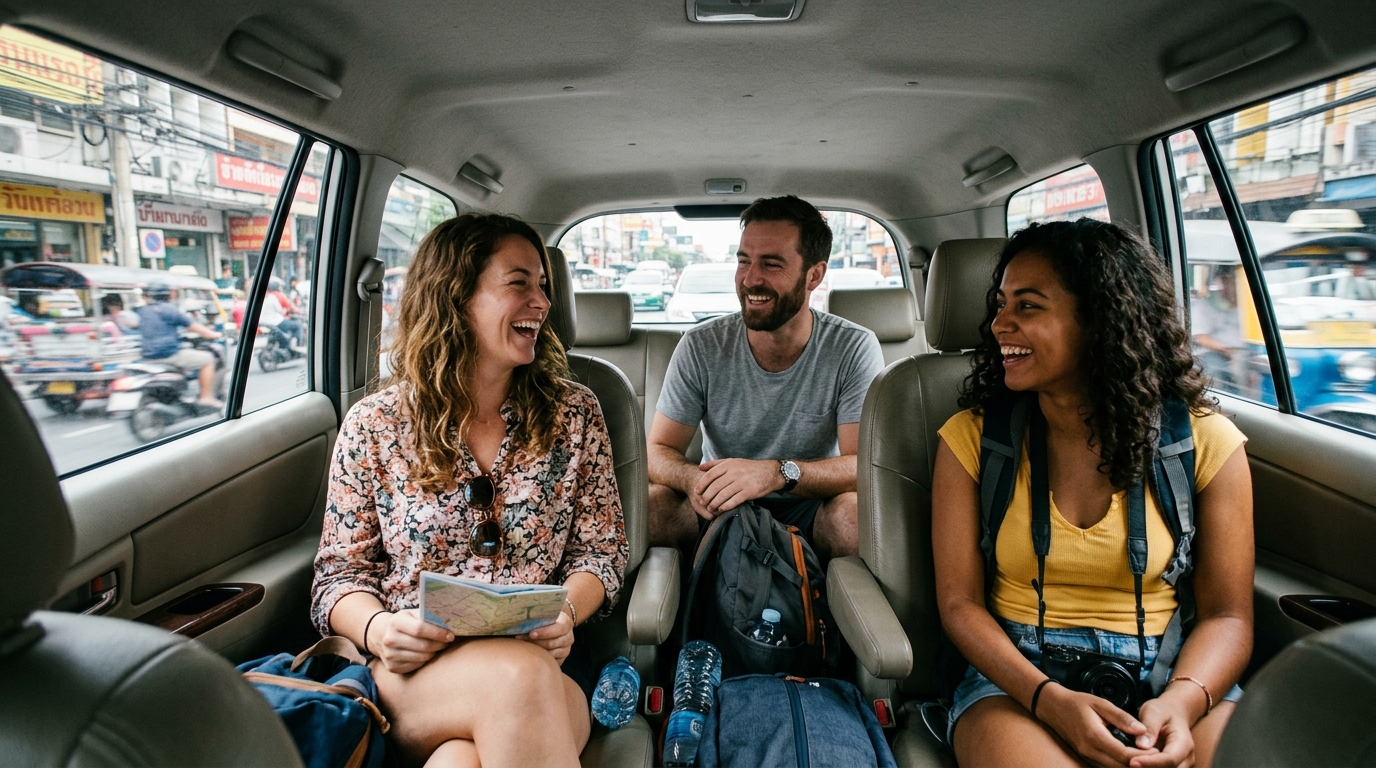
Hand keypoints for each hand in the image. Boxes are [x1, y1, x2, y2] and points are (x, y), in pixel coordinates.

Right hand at [369, 609, 453, 673]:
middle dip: (439, 644)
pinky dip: (425, 660)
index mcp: (395, 622)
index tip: (450, 635)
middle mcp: (390, 639)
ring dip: (434, 652)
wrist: (382, 635)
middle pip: (423, 645)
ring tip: (437, 646)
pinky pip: (417, 665)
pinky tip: (426, 653)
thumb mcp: (413, 614)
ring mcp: (389, 655)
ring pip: (422, 657)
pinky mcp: (392, 667)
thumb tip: (449, 622)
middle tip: (447, 641)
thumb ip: (428, 616)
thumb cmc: (405, 622)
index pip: (419, 629)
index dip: (438, 633)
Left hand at [521, 609, 574, 663]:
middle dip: (535, 642)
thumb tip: (523, 618)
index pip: (559, 629)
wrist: (554, 625)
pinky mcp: (561, 659)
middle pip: (552, 643)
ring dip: (535, 650)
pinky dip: (540, 658)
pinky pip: (550, 661)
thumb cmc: (546, 618)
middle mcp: (569, 637)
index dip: (544, 632)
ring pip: (550, 654)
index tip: (531, 633)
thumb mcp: (544, 613)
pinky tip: (530, 653)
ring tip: (523, 646)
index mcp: (566, 623)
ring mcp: (566, 649)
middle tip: (520, 639)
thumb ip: (537, 615)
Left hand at [694, 458, 782, 513]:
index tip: (696, 492)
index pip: (711, 475)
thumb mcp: (733, 461)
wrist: (771, 472)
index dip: (702, 484)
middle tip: (702, 502)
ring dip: (714, 503)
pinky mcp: (750, 491)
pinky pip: (734, 500)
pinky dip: (726, 506)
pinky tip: (721, 509)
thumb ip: (716, 464)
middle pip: (715, 486)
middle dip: (706, 496)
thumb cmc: (749, 468)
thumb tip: (700, 468)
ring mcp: (743, 482)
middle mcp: (735, 472)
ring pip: (723, 495)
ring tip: (710, 508)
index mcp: (729, 464)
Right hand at [1038, 684, 1158, 767]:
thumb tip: (1143, 730)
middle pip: (1120, 767)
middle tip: (1156, 756)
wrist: (1052, 707)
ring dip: (1130, 766)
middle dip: (1139, 764)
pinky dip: (1120, 764)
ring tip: (1146, 758)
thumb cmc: (1077, 702)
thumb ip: (1122, 717)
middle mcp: (1090, 751)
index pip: (1124, 754)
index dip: (1142, 756)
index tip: (1157, 751)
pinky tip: (1131, 758)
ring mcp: (1087, 756)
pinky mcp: (1086, 757)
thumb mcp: (1100, 703)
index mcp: (1094, 736)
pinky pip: (1106, 766)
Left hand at [1129, 695, 1196, 767]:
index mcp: (1184, 743)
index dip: (1151, 762)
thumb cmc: (1162, 711)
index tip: (1132, 761)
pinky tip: (1132, 762)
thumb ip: (1149, 727)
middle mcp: (1185, 758)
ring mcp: (1179, 765)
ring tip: (1127, 762)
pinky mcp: (1170, 767)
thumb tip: (1141, 745)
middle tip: (1127, 762)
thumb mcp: (1154, 712)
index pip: (1170, 759)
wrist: (1172, 714)